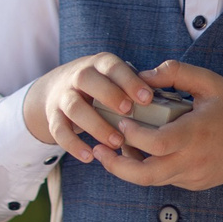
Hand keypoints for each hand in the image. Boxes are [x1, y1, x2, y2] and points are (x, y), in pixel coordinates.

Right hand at [24, 51, 152, 161]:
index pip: (113, 67)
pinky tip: (90, 156)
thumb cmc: (101, 87)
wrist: (56, 90)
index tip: (147, 98)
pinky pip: (59, 131)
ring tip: (116, 142)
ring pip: (75, 107)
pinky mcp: (53, 117)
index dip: (129, 81)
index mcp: (100, 65)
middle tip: (128, 113)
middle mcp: (79, 76)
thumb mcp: (115, 78)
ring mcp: (63, 96)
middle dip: (109, 95)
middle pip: (87, 80)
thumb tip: (169, 105)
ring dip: (95, 124)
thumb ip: (136, 87)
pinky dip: (73, 144)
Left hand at [91, 61, 222, 192]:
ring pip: (152, 180)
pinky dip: (148, 169)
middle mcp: (193, 160)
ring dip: (128, 168)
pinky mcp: (195, 184)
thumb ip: (176, 73)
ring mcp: (194, 176)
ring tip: (111, 151)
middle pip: (145, 174)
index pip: (155, 143)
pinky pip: (165, 179)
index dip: (132, 136)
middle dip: (116, 165)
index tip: (120, 121)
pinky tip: (138, 153)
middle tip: (97, 150)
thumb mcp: (211, 82)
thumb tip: (143, 73)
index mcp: (196, 134)